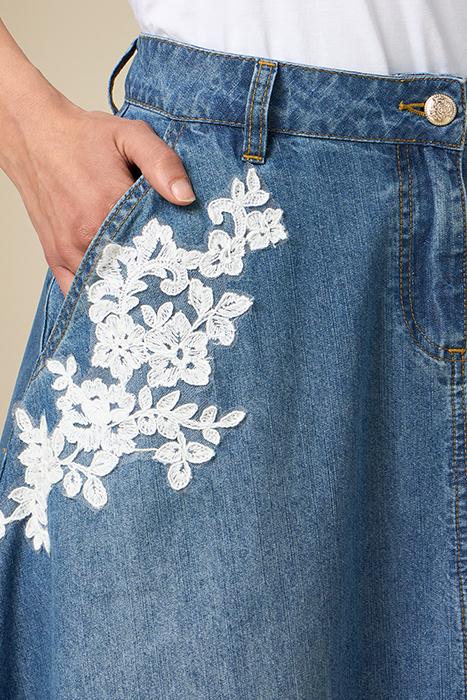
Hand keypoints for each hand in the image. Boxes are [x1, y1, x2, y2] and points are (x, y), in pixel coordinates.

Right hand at [0, 20, 194, 294]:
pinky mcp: (55, 258)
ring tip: (147, 282)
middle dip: (153, 276)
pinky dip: (99, 293)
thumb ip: (162, 163)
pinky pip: (78, 291)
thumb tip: (186, 197)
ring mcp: (68, 251)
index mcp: (106, 207)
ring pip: (106, 286)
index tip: (185, 257)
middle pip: (131, 273)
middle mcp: (85, 236)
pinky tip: (116, 288)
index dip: (172, 256)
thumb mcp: (130, 136)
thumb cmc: (82, 137)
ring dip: (126, 288)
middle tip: (171, 274)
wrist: (34, 136)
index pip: (153, 248)